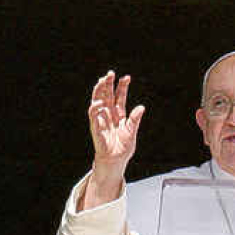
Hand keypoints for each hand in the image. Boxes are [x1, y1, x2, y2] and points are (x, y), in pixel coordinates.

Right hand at [80, 71, 144, 208]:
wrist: (115, 161)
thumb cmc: (123, 148)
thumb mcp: (132, 132)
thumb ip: (135, 119)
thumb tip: (141, 107)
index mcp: (119, 115)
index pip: (119, 97)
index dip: (122, 87)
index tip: (127, 77)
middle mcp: (109, 115)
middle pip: (107, 95)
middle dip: (108, 84)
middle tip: (110, 73)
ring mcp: (101, 120)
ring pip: (98, 101)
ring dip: (99, 91)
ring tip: (102, 81)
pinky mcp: (96, 127)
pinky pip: (93, 116)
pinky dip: (95, 109)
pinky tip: (99, 103)